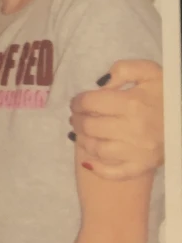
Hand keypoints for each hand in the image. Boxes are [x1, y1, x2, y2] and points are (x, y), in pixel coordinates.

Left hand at [70, 59, 163, 179]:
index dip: (78, 101)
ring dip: (82, 140)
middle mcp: (133, 129)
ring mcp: (137, 151)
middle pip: (89, 126)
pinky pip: (114, 173)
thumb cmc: (166, 94)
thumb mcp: (150, 72)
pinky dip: (97, 169)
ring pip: (97, 149)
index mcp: (132, 103)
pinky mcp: (142, 166)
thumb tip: (99, 84)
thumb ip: (123, 70)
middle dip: (77, 120)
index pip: (90, 103)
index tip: (77, 102)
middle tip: (75, 117)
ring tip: (81, 133)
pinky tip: (88, 162)